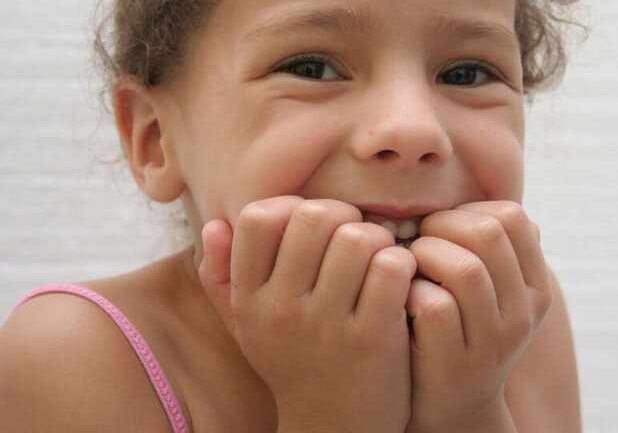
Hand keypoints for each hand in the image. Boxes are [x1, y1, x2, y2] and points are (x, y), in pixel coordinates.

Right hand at [199, 197, 415, 432]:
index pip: (260, 218)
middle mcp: (281, 310)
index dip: (296, 207)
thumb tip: (214, 224)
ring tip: (380, 261)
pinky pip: (391, 267)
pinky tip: (401, 280)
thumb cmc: (296, 363)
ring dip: (379, 240)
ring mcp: (326, 326)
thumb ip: (223, 276)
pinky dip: (403, 264)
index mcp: (250, 299)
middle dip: (345, 217)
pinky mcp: (371, 340)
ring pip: (358, 238)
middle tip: (358, 240)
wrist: (334, 431)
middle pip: (315, 217)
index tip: (318, 229)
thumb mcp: (249, 325)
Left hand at [405, 201, 551, 432]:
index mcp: (534, 286)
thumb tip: (482, 202)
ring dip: (423, 255)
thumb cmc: (456, 329)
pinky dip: (408, 291)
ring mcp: (492, 342)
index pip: (512, 216)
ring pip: (465, 268)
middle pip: (488, 234)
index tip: (440, 227)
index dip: (466, 210)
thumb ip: (488, 250)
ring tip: (408, 266)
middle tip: (417, 241)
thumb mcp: (486, 292)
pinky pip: (433, 306)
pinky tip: (400, 298)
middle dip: (441, 226)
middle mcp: (523, 314)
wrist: (449, 406)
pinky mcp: (455, 364)